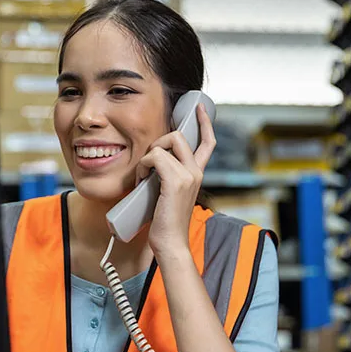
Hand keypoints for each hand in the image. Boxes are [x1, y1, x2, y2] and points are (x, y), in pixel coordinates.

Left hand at [136, 104, 215, 258]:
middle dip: (160, 141)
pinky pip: (155, 156)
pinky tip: (142, 179)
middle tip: (149, 163)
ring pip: (167, 142)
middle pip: (180, 135)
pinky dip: (144, 165)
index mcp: (197, 174)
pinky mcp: (176, 180)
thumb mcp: (169, 193)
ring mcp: (188, 175)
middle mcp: (196, 172)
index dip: (205, 122)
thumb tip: (152, 161)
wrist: (170, 243)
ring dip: (149, 154)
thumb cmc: (165, 222)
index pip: (208, 142)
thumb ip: (167, 175)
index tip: (200, 108)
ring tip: (145, 174)